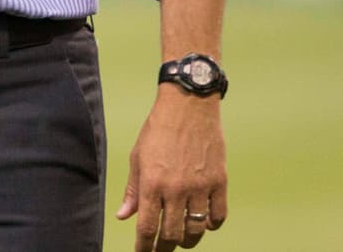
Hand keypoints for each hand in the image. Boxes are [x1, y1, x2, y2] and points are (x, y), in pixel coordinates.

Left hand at [116, 90, 226, 250]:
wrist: (188, 106)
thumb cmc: (157, 130)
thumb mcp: (138, 157)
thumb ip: (133, 190)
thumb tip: (123, 216)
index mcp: (151, 182)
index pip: (147, 227)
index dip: (144, 247)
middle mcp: (176, 189)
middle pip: (173, 234)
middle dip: (165, 247)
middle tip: (161, 249)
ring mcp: (200, 187)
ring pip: (196, 230)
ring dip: (188, 240)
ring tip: (181, 239)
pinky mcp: (219, 182)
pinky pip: (217, 216)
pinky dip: (210, 225)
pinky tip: (203, 222)